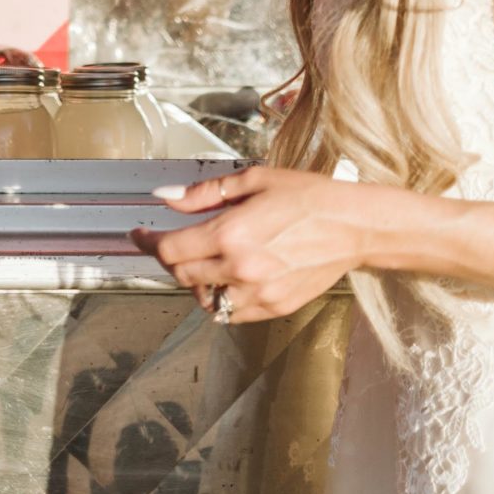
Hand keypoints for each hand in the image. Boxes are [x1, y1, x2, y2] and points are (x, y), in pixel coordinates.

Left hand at [132, 166, 369, 323]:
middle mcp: (240, 268)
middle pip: (181, 274)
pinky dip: (220, 298)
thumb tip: (165, 198)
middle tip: (173, 242)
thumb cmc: (307, 197)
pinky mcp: (274, 307)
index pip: (170, 250)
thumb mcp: (253, 180)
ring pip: (202, 299)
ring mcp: (258, 292)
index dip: (148, 242)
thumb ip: (203, 194)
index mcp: (231, 233)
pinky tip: (228, 278)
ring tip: (205, 261)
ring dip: (194, 282)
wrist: (354, 226)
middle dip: (170, 258)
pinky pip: (230, 312)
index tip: (139, 235)